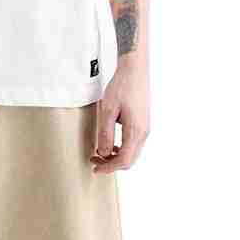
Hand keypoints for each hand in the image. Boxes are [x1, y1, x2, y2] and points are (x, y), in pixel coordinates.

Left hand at [91, 55, 149, 173]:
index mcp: (136, 131)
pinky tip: (110, 142)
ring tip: (99, 152)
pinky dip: (121, 148)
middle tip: (94, 160)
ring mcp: (145, 128)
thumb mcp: (108, 110)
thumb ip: (105, 133)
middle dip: (111, 164)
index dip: (109, 168)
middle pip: (129, 160)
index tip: (95, 169)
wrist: (135, 70)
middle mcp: (143, 133)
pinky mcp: (143, 123)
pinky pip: (133, 143)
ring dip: (116, 156)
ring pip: (132, 152)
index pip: (123, 160)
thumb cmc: (122, 86)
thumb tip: (103, 153)